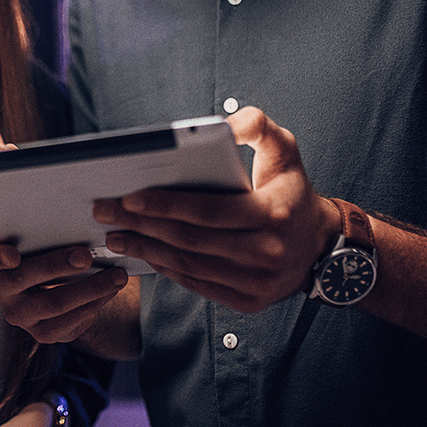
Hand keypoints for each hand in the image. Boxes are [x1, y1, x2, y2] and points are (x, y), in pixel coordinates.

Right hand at [0, 239, 130, 346]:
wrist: (51, 290)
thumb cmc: (45, 253)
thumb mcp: (39, 242)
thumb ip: (44, 232)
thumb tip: (77, 216)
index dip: (0, 255)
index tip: (13, 254)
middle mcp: (2, 291)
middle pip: (25, 278)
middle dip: (57, 265)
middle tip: (85, 255)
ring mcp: (21, 316)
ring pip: (55, 303)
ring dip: (90, 288)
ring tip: (116, 275)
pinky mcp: (42, 334)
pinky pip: (70, 322)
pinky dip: (95, 304)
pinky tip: (111, 291)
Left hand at [92, 106, 338, 311]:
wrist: (320, 244)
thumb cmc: (291, 189)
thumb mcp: (284, 149)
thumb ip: (258, 126)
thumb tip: (226, 123)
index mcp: (272, 214)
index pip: (209, 211)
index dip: (166, 205)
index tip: (129, 196)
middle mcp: (266, 254)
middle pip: (191, 241)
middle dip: (142, 226)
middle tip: (106, 212)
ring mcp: (258, 283)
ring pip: (190, 267)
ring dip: (147, 250)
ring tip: (115, 234)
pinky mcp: (248, 302)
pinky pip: (198, 286)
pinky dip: (167, 270)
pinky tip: (144, 253)